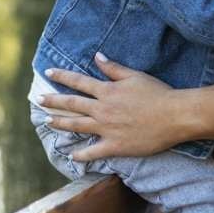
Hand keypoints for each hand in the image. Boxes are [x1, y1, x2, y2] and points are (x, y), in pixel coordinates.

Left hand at [38, 54, 179, 159]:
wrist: (174, 116)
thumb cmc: (157, 93)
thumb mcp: (134, 76)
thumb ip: (113, 68)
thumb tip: (97, 56)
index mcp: (107, 91)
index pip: (79, 82)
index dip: (62, 76)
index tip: (48, 72)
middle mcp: (102, 109)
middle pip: (72, 104)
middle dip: (53, 101)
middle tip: (39, 100)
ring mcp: (107, 129)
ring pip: (77, 126)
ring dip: (61, 124)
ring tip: (48, 122)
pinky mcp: (115, 146)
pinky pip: (94, 152)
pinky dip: (82, 154)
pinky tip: (72, 156)